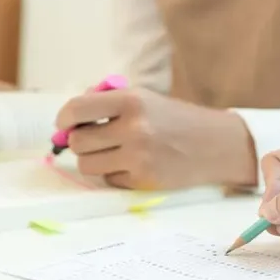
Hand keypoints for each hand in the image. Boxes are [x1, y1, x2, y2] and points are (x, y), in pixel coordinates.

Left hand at [55, 88, 256, 189]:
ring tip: (113, 153)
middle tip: (94, 140)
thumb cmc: (174, 119)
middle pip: (78, 142)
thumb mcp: (144, 99)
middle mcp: (134, 129)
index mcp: (131, 101)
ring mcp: (138, 158)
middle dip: (81, 142)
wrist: (215, 144)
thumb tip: (67, 121)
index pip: (77, 109)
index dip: (64, 119)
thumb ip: (106, 103)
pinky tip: (132, 165)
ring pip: (87, 165)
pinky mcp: (142, 181)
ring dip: (94, 160)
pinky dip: (114, 174)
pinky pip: (108, 180)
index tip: (64, 124)